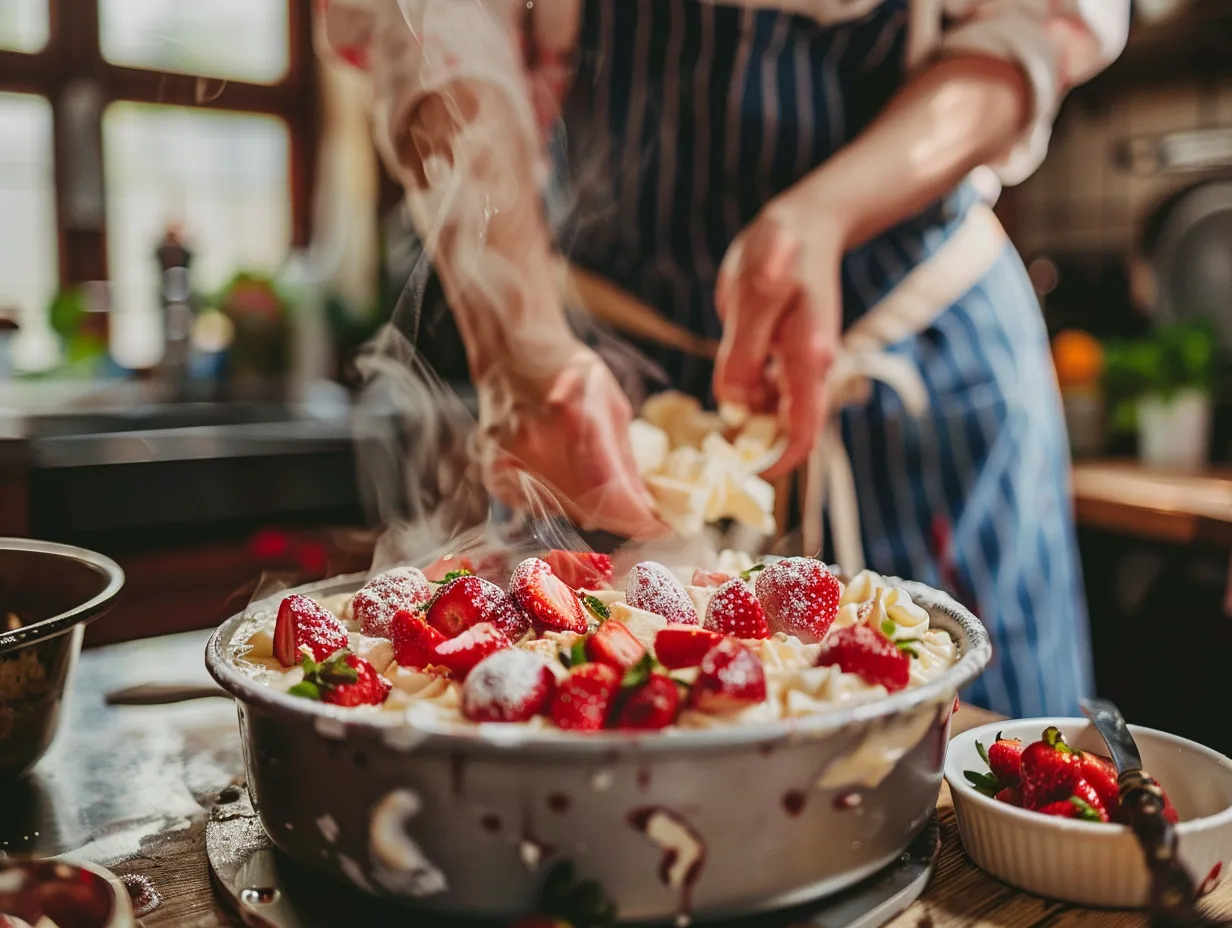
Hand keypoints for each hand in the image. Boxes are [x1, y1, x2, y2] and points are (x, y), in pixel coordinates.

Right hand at [477, 344, 667, 539]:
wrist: (513, 351)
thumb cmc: (568, 371)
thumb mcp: (611, 403)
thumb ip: (625, 458)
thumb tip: (645, 505)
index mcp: (576, 421)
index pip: (612, 495)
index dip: (639, 520)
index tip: (657, 527)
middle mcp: (539, 446)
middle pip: (588, 510)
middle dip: (617, 515)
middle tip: (632, 507)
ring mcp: (511, 460)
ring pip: (561, 511)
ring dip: (586, 507)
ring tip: (592, 480)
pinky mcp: (493, 471)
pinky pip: (533, 505)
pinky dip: (555, 500)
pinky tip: (560, 474)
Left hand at [714, 196, 844, 479]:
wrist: (805, 223)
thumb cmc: (780, 251)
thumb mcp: (751, 295)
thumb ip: (742, 350)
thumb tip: (733, 399)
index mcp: (808, 359)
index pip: (802, 432)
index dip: (775, 463)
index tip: (739, 476)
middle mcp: (811, 369)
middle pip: (787, 431)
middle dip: (752, 449)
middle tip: (706, 454)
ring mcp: (800, 365)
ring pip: (774, 414)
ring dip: (745, 427)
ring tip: (705, 430)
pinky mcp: (786, 357)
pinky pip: (767, 393)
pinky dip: (745, 403)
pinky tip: (718, 401)